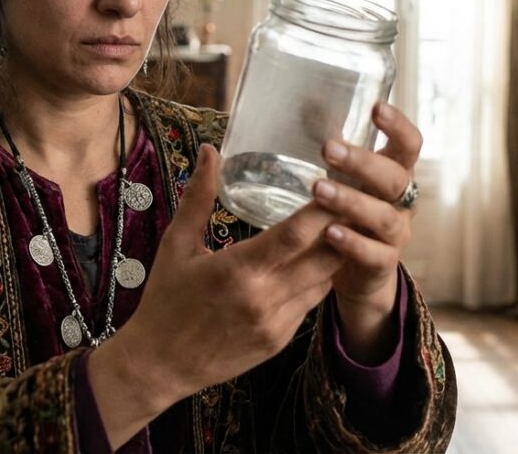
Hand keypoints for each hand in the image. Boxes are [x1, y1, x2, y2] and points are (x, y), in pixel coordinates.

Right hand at [89, 144, 343, 445]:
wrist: (161, 366)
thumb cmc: (164, 300)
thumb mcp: (176, 245)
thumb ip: (198, 198)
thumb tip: (210, 151)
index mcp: (239, 269)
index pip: (296, 234)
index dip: (324, 207)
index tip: (340, 181)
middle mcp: (265, 297)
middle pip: (325, 256)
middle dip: (343, 225)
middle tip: (356, 196)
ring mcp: (277, 322)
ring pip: (325, 279)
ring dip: (338, 251)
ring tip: (348, 222)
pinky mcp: (282, 340)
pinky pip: (312, 302)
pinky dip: (319, 278)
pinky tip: (321, 258)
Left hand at [311, 101, 421, 359]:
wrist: (359, 274)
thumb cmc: (347, 214)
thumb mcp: (344, 180)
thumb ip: (334, 150)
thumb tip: (306, 103)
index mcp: (395, 176)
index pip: (409, 146)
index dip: (398, 126)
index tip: (376, 108)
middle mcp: (401, 203)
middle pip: (395, 178)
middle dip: (364, 162)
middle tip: (329, 148)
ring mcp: (395, 235)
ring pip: (384, 217)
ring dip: (352, 201)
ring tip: (318, 190)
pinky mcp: (382, 265)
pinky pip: (374, 254)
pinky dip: (353, 243)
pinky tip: (331, 233)